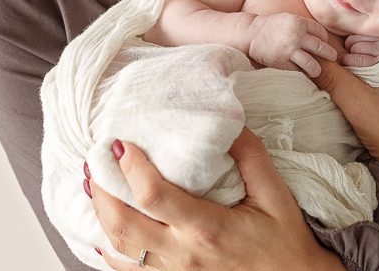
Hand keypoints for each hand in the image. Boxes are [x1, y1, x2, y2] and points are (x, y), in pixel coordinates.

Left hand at [90, 131, 344, 270]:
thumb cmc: (284, 241)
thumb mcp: (275, 193)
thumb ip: (250, 155)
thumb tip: (226, 122)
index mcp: (208, 228)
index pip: (154, 197)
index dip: (132, 168)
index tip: (122, 143)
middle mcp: (183, 255)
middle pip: (122, 225)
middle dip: (102, 190)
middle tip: (95, 160)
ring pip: (118, 249)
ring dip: (100, 215)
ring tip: (95, 185)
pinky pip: (126, 270)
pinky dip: (109, 247)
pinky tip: (105, 226)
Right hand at [248, 13, 336, 76]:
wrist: (251, 34)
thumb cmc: (272, 26)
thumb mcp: (289, 18)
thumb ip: (304, 25)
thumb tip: (322, 35)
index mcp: (300, 23)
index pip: (321, 33)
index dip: (325, 39)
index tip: (323, 43)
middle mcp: (297, 36)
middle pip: (322, 48)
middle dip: (330, 54)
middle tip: (332, 57)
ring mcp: (290, 50)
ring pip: (313, 64)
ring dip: (317, 69)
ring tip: (317, 70)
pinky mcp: (283, 62)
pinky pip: (298, 70)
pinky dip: (300, 71)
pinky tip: (299, 70)